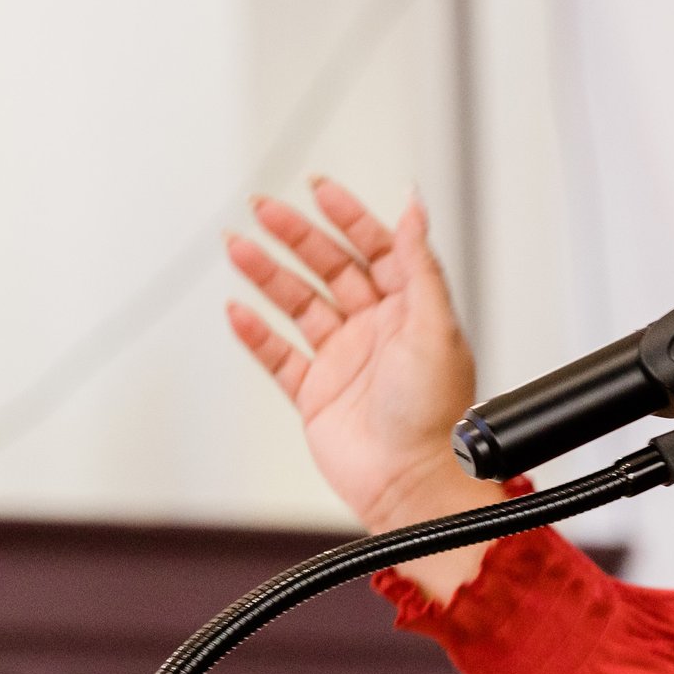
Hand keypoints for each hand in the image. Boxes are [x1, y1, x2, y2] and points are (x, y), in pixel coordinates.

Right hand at [225, 182, 503, 596]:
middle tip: (264, 208)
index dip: (347, 216)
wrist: (411, 483)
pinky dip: (256, 334)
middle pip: (329, 268)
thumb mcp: (434, 325)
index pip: (375, 248)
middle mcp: (376, 331)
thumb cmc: (436, 416)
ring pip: (299, 305)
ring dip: (268, 274)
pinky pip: (279, 356)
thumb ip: (419, 262)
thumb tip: (415, 206)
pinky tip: (237, 310)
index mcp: (410, 310)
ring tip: (238, 247)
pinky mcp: (317, 394)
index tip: (319, 190)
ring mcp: (344, 361)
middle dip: (296, 235)